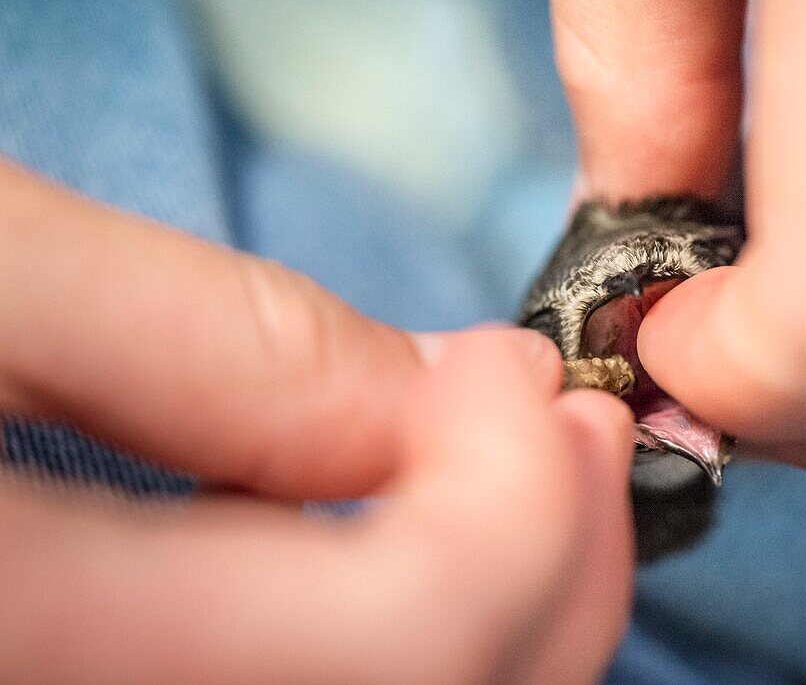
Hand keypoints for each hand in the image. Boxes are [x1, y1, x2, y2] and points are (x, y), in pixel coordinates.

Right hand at [0, 159, 634, 680]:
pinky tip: (407, 528)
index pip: (409, 641)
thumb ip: (214, 338)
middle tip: (571, 421)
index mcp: (48, 634)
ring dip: (519, 586)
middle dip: (558, 550)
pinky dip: (440, 611)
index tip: (512, 369)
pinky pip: (364, 684)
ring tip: (524, 462)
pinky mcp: (169, 682)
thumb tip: (431, 383)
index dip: (515, 499)